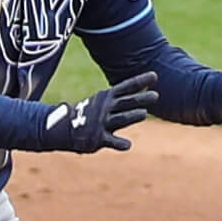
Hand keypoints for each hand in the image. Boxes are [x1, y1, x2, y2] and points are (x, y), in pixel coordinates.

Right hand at [42, 71, 156, 153]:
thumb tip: (146, 89)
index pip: (126, 87)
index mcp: (108, 97)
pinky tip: (127, 145)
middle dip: (141, 98)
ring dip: (132, 116)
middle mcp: (105, 108)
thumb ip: (125, 97)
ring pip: (120, 119)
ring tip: (143, 113)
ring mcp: (102, 122)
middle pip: (127, 102)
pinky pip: (111, 141)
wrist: (65, 128)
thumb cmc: (91, 113)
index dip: (141, 81)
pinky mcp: (98, 138)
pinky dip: (120, 143)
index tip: (154, 75)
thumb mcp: (105, 101)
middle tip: (156, 96)